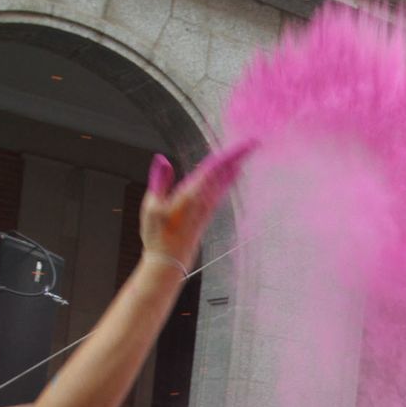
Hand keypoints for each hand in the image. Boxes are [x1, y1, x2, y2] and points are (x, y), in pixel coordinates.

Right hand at [141, 141, 255, 268]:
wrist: (168, 263)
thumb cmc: (158, 237)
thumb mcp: (152, 208)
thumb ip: (159, 181)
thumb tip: (161, 159)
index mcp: (190, 196)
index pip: (213, 169)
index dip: (229, 154)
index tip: (244, 144)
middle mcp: (203, 201)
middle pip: (223, 173)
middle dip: (238, 158)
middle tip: (253, 143)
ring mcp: (206, 209)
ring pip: (223, 183)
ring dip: (234, 167)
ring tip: (244, 155)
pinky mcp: (205, 215)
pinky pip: (220, 192)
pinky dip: (227, 180)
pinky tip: (231, 176)